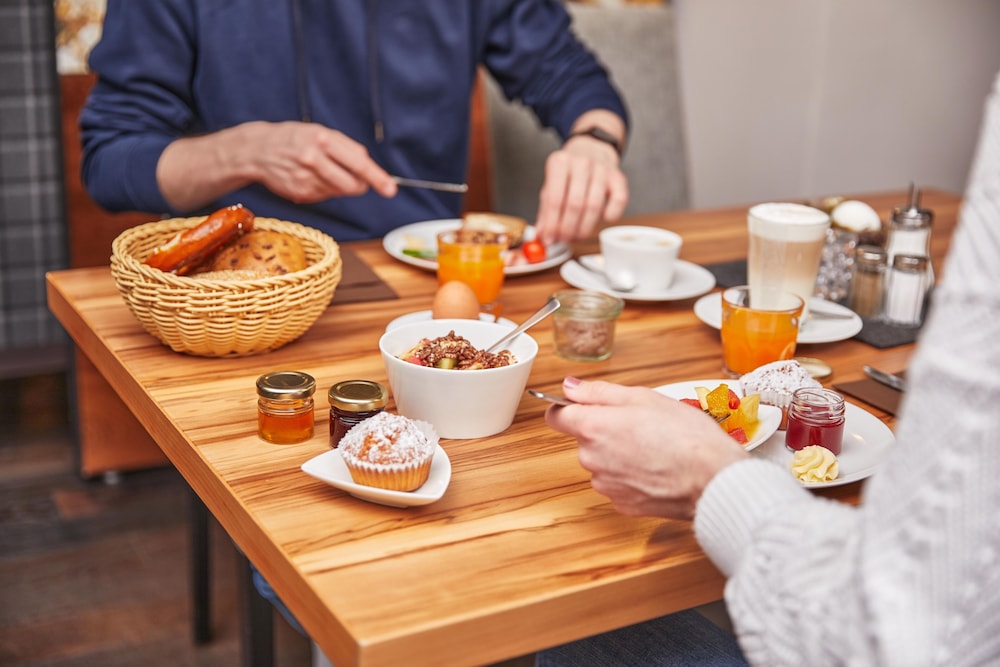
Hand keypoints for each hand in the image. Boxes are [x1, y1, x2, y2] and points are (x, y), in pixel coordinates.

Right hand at [157, 121, 397, 211]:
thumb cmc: (294, 138)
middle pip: (352, 184)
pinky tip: (310, 178)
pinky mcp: (300, 193)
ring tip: (323, 171)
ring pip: (340, 192)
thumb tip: (367, 166)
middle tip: (359, 180)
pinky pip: (326, 197)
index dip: (377, 178)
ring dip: (340, 185)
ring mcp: (306, 178)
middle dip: (361, 185)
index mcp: (322, 139)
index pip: (357, 163)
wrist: (257, 150)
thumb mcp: (320, 132)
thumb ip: (345, 148)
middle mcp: (314, 159)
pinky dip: (325, 190)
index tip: (390, 189)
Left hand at [534, 137, 627, 244]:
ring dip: (585, 227)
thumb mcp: (551, 187)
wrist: (592, 152)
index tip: (549, 239)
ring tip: (577, 235)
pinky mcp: (619, 178)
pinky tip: (602, 219)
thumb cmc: (569, 175)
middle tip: (563, 240)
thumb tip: (542, 236)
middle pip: (575, 204)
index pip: (554, 198)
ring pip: (594, 205)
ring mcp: (602, 169)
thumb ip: (545, 212)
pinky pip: (618, 201)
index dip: (551, 224)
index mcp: (559, 162)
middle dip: (568, 228)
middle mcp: (581, 163)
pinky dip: (610, 215)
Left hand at [544, 377, 747, 519]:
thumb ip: (599, 392)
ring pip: (602, 462)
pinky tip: (656, 469)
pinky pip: (618, 484)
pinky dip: (631, 476)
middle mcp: (591, 459)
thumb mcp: (643, 398)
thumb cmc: (685, 435)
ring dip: (618, 454)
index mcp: (592, 427)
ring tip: (654, 448)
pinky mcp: (622, 504)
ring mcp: (605, 485)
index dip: (568, 408)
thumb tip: (570, 387)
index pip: (556, 416)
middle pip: (584, 439)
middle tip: (641, 425)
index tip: (583, 406)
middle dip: (605, 430)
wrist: (712, 479)